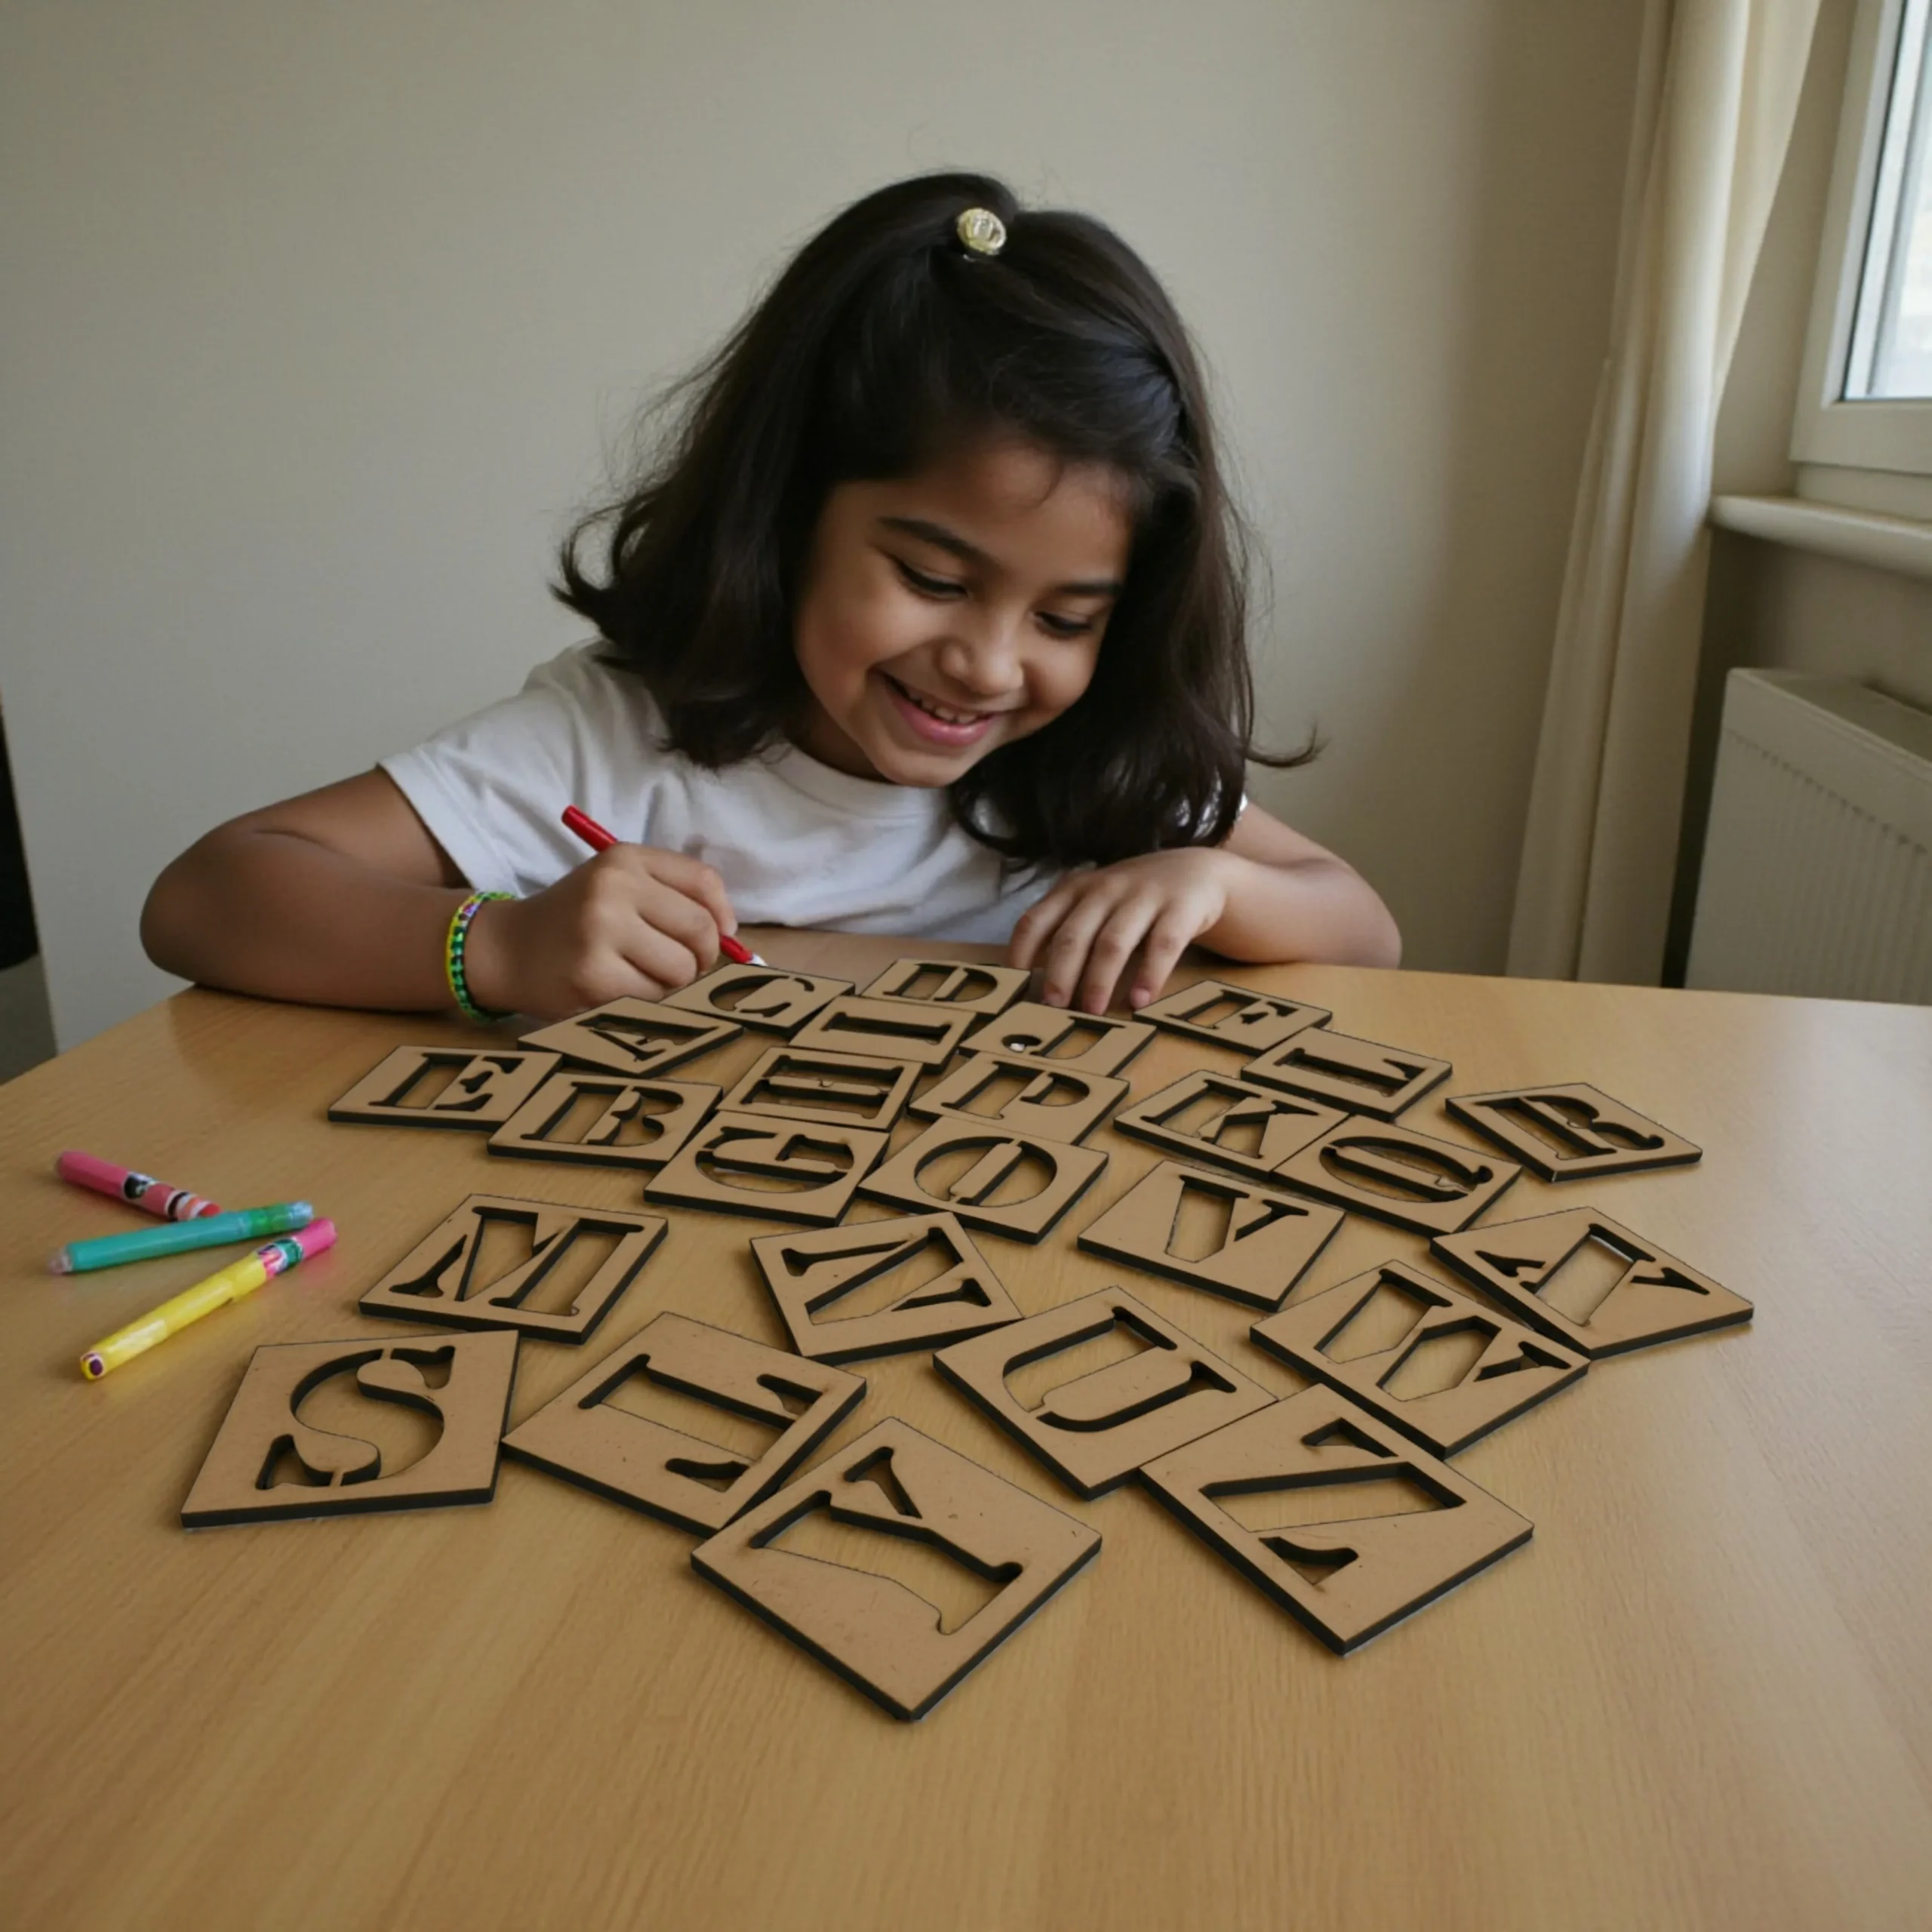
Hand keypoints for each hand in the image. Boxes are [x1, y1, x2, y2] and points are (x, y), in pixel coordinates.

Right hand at [460, 845, 737, 1019]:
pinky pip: (653, 997)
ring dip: (672, 983)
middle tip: (679, 965)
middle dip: (700, 957)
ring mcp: (601, 931)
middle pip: (700, 931)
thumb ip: (673, 895)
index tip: (719, 935)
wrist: (506, 948)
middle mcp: (614, 887)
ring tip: (640, 975)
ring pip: (681, 970)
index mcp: (624, 858)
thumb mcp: (617, 885)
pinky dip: (647, 1001)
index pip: (704, 883)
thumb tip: (730, 934)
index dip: (723, 916)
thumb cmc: (575, 919)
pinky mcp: (592, 976)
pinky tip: (619, 990)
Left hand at [1009, 849, 1235, 1013]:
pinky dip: (1150, 974)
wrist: (1197, 873)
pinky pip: (1163, 944)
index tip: (1014, 985)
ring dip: (1099, 980)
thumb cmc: (1133, 900)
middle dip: (1060, 974)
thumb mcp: (1095, 903)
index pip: (1036, 920)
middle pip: (1074, 935)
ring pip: (1113, 942)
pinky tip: (1141, 1000)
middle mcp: (1105, 890)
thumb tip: (1035, 986)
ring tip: (1093, 1012)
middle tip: (1053, 1008)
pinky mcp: (1180, 908)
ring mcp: (1143, 896)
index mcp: (1076, 890)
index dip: (1021, 952)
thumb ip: (1068, 930)